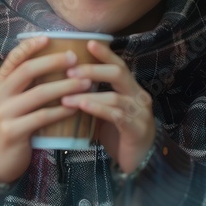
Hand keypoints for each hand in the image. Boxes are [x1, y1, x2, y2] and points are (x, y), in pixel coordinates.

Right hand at [0, 35, 91, 183]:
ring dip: (65, 86)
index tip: (49, 38)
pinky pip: (43, 117)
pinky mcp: (13, 132)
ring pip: (39, 94)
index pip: (13, 58)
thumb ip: (22, 87)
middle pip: (28, 71)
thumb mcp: (7, 103)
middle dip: (54, 62)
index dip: (30, 46)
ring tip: (84, 82)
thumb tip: (50, 66)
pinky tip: (75, 107)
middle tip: (75, 58)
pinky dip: (62, 111)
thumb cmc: (7, 127)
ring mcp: (4, 114)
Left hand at [61, 40, 155, 172]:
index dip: (104, 53)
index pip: (118, 65)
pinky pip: (116, 116)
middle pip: (118, 73)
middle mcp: (139, 97)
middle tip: (70, 70)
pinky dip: (97, 109)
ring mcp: (140, 113)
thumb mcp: (105, 111)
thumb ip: (93, 97)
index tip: (87, 42)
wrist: (140, 164)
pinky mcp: (137, 130)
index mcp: (131, 89)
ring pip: (114, 96)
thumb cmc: (119, 135)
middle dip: (93, 69)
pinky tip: (82, 106)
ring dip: (87, 94)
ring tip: (66, 96)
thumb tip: (64, 83)